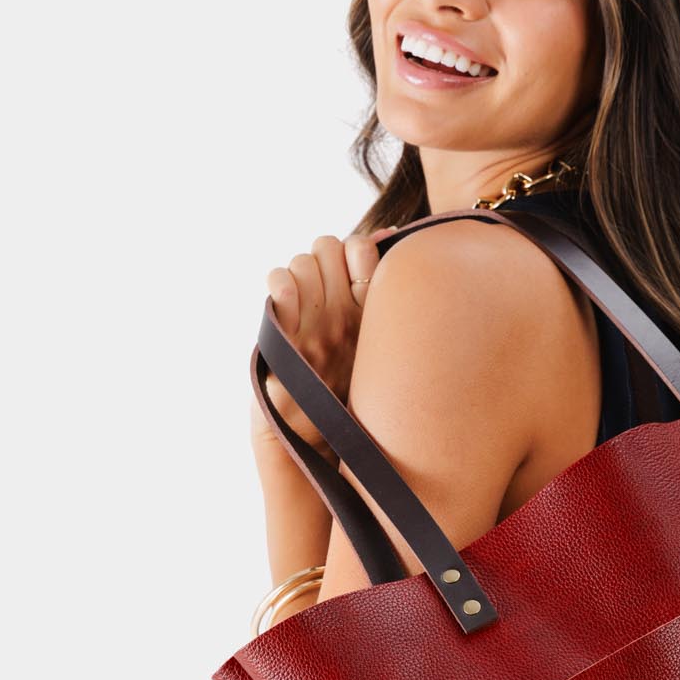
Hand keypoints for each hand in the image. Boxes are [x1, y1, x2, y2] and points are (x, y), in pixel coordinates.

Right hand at [250, 226, 403, 457]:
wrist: (318, 434)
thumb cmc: (357, 397)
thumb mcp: (381, 351)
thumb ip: (388, 305)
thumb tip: (401, 245)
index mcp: (359, 302)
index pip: (358, 247)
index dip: (362, 257)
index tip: (366, 287)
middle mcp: (330, 300)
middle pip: (328, 246)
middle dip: (334, 264)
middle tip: (339, 299)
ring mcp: (303, 310)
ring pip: (303, 261)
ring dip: (309, 277)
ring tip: (316, 311)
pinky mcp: (278, 325)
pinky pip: (278, 282)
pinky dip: (283, 285)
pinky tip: (291, 304)